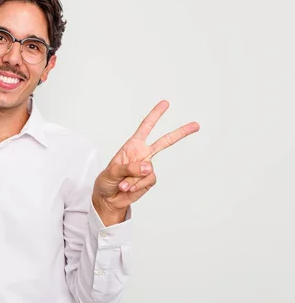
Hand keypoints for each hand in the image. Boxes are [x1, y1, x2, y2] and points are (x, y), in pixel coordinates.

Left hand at [92, 100, 198, 224]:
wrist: (108, 198)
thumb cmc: (107, 181)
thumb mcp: (112, 172)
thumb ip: (129, 168)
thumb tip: (149, 167)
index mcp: (132, 146)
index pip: (145, 127)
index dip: (155, 115)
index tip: (165, 103)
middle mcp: (143, 154)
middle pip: (164, 142)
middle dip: (180, 133)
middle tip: (196, 125)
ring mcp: (147, 168)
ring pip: (149, 169)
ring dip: (133, 178)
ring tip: (122, 183)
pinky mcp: (149, 180)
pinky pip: (148, 180)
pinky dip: (137, 185)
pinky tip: (129, 188)